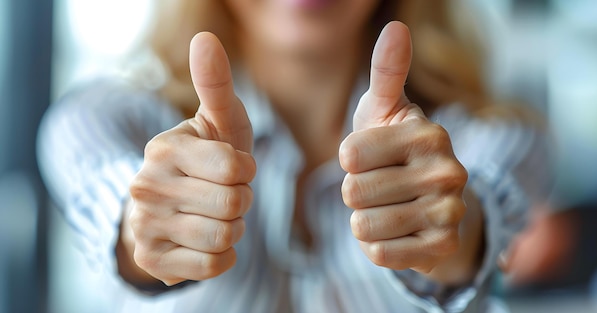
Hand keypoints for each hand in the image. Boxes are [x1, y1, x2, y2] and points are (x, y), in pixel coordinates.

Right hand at [127, 32, 255, 285]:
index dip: (245, 171)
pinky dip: (222, 255)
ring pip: (225, 237)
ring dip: (233, 228)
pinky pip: (213, 265)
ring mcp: (145, 226)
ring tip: (213, 215)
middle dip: (241, 200)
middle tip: (222, 194)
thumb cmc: (205, 160)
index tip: (232, 169)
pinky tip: (205, 240)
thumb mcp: (217, 122)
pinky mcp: (152, 261)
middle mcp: (147, 186)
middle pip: (234, 204)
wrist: (169, 207)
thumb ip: (216, 84)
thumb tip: (205, 38)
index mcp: (165, 148)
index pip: (235, 167)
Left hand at [339, 22, 468, 273]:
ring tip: (390, 208)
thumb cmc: (397, 150)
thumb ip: (387, 72)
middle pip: (353, 192)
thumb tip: (396, 27)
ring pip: (363, 225)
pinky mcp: (443, 248)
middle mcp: (448, 171)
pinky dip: (377, 246)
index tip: (371, 157)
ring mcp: (449, 212)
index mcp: (429, 133)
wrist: (433, 203)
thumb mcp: (387, 110)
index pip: (349, 154)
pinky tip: (399, 232)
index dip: (349, 160)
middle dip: (356, 193)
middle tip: (382, 186)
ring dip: (365, 220)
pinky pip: (379, 254)